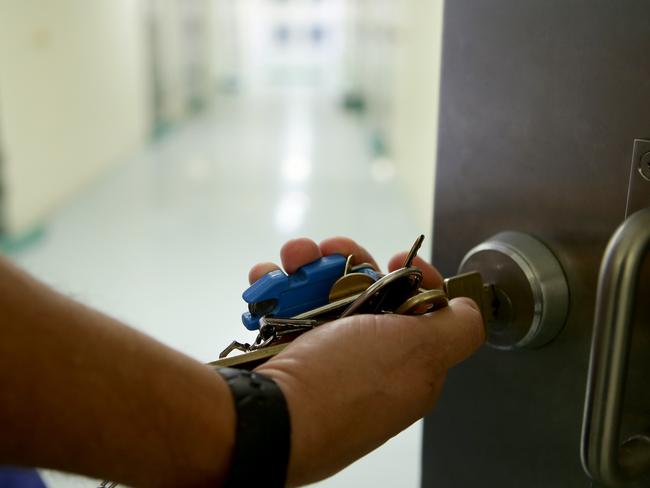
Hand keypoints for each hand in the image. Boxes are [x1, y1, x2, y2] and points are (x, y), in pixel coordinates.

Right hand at [251, 237, 484, 486]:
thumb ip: (457, 329)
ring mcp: (323, 361)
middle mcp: (366, 362)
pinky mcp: (285, 358)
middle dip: (348, 262)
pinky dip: (274, 290)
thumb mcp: (420, 351)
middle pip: (367, 294)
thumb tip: (469, 309)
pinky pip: (283, 312)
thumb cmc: (345, 383)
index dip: (412, 276)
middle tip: (328, 250)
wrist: (268, 419)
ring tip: (291, 259)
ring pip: (320, 296)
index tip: (395, 259)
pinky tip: (264, 280)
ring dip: (305, 269)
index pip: (420, 309)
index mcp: (406, 363)